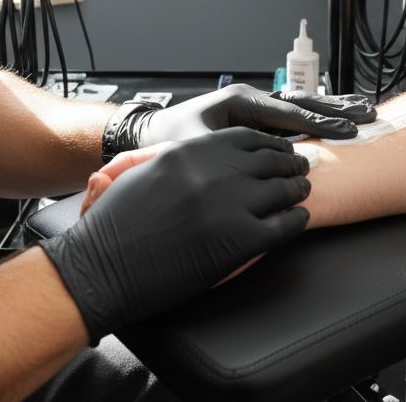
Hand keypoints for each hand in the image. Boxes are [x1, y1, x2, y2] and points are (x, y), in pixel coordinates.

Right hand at [40, 128, 311, 343]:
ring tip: (302, 191)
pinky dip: (297, 221)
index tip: (277, 148)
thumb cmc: (110, 227)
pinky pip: (284, 225)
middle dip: (288, 164)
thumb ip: (165, 157)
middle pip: (269, 160)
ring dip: (297, 189)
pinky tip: (299, 220)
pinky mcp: (241, 240)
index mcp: (188, 152)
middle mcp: (213, 173)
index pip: (244, 138)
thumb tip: (185, 153)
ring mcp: (230, 205)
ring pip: (282, 190)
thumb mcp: (135, 173)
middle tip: (300, 167)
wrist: (102, 267)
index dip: (267, 143)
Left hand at [136, 84, 376, 146]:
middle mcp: (251, 100)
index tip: (348, 130)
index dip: (319, 123)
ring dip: (333, 108)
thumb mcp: (194, 148)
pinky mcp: (255, 117)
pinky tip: (337, 116)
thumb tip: (262, 163)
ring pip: (301, 105)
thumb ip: (228, 153)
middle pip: (302, 103)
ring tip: (364, 108)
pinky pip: (292, 115)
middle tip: (369, 114)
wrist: (148, 134)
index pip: (288, 114)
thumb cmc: (167, 142)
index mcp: (239, 103)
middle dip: (336, 109)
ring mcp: (254, 107)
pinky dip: (317, 115)